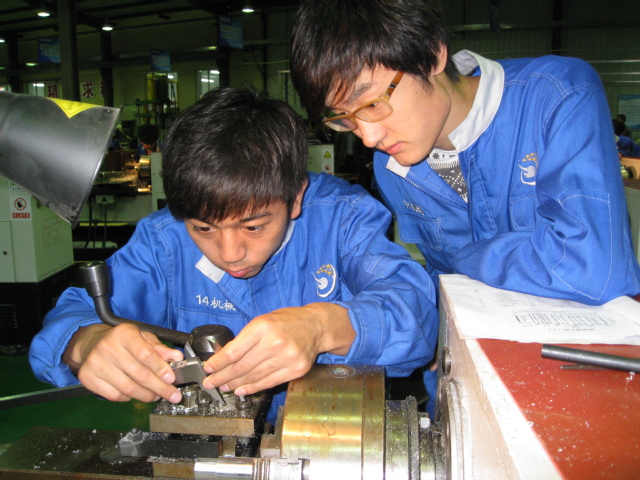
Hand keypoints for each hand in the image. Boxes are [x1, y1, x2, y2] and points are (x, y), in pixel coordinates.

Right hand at [62, 322, 183, 403]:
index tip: (171, 379)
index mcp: (124, 333)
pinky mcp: (88, 378)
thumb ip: (160, 348)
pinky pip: (114, 395)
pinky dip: (128, 398)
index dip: (160, 369)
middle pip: (139, 374)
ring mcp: (96, 363)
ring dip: (146, 395)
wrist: (91, 343)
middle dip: (159, 387)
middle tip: (171, 394)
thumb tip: (176, 358)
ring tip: (156, 395)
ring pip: (128, 388)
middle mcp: (108, 347)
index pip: (145, 355)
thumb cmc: (121, 340)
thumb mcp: (142, 337)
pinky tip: (135, 393)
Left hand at [202, 303, 354, 395]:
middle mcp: (274, 342)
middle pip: (241, 366)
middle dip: (222, 377)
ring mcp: (287, 357)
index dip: (218, 363)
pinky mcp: (295, 369)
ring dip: (235, 384)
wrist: (316, 325)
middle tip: (210, 383)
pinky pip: (269, 382)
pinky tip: (242, 390)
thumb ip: (246, 338)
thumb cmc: (288, 321)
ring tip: (224, 386)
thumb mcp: (263, 320)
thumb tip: (224, 357)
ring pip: (254, 376)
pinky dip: (253, 388)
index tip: (208, 368)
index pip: (234, 351)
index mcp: (263, 327)